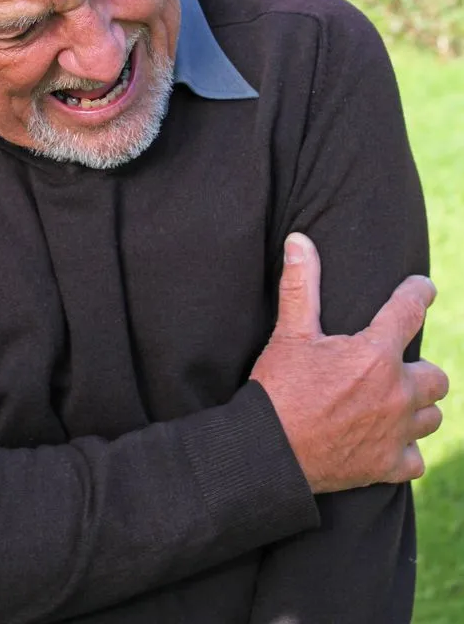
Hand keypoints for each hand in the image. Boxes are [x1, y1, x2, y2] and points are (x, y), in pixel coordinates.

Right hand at [250, 232, 448, 493]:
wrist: (269, 452)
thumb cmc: (279, 388)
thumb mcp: (289, 332)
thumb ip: (301, 284)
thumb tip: (299, 239)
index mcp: (375, 353)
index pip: (410, 310)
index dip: (418, 293)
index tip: (422, 287)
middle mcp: (396, 392)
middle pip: (436, 376)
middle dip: (419, 369)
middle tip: (394, 366)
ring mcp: (395, 432)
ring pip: (432, 416)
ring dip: (417, 407)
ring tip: (393, 402)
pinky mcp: (387, 466)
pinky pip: (415, 458)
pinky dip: (405, 450)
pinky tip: (386, 441)